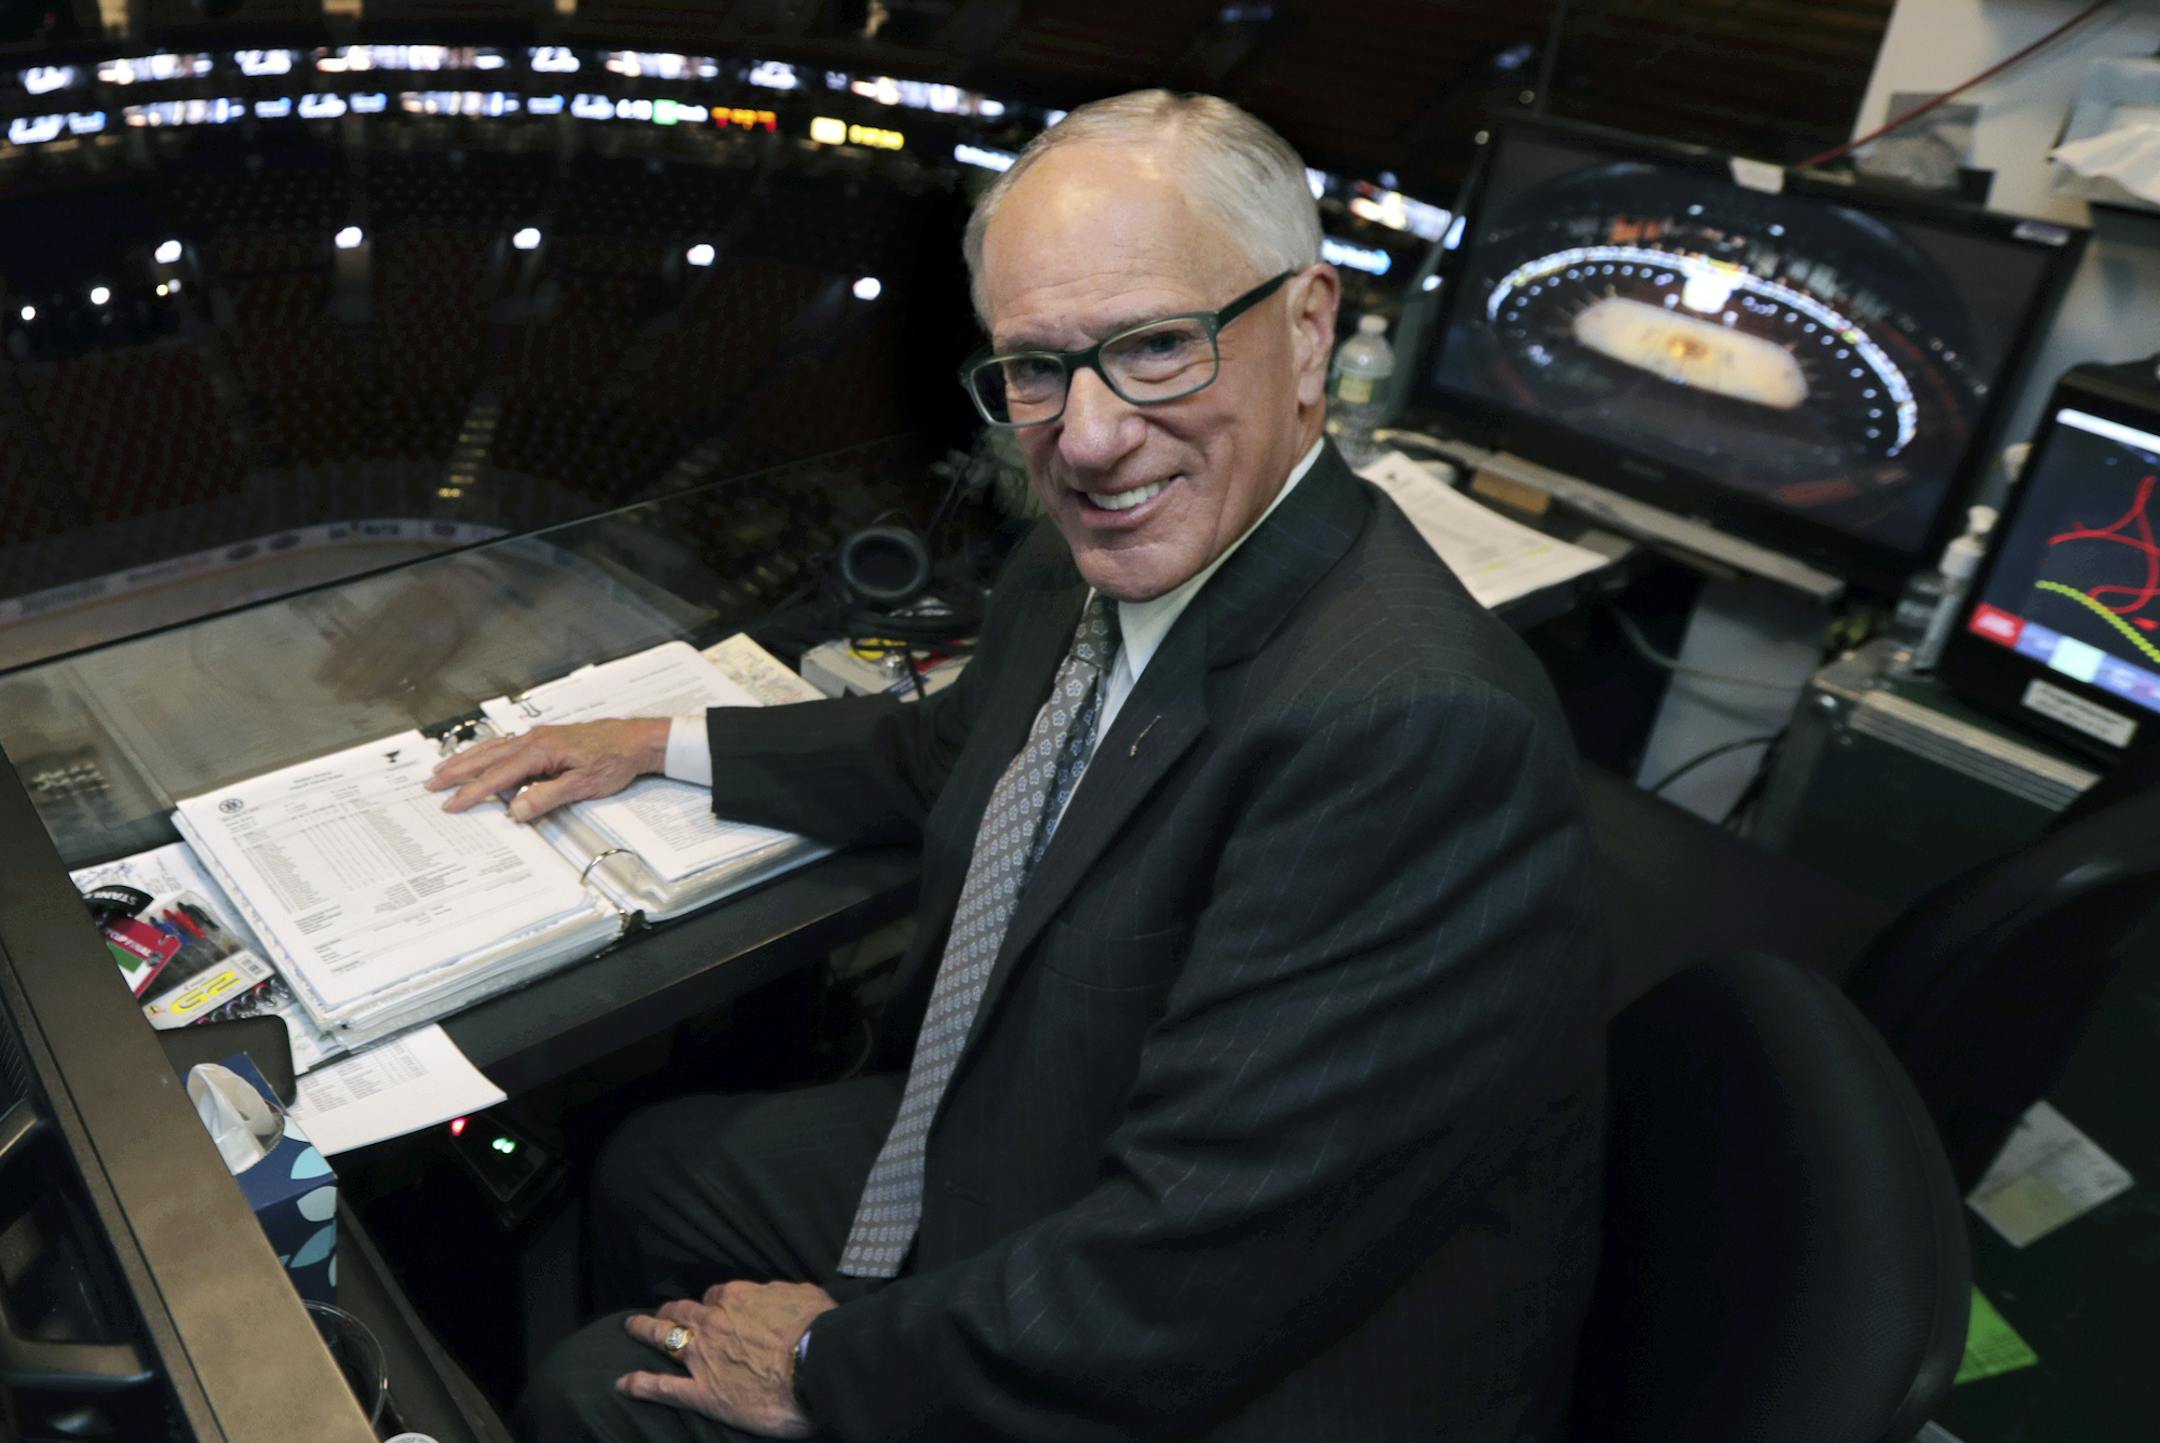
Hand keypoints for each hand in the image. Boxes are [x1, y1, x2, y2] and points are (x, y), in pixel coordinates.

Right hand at [425, 718, 670, 820]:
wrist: (637, 740)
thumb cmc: (614, 760)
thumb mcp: (583, 785)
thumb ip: (547, 797)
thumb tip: (517, 810)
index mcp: (540, 751)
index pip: (498, 776)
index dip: (472, 791)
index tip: (451, 803)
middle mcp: (535, 740)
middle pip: (487, 757)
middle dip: (457, 771)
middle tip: (430, 783)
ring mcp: (539, 737)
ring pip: (494, 748)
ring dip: (467, 759)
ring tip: (443, 768)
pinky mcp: (546, 738)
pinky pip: (507, 745)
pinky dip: (487, 752)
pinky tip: (481, 756)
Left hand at [618, 1282, 837, 1437]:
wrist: (817, 1365)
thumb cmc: (819, 1330)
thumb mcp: (806, 1298)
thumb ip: (784, 1296)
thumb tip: (783, 1298)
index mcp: (738, 1298)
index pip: (716, 1295)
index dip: (713, 1301)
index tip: (714, 1306)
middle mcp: (713, 1323)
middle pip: (681, 1311)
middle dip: (670, 1310)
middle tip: (662, 1312)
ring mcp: (703, 1358)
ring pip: (664, 1338)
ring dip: (645, 1330)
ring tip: (631, 1327)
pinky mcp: (702, 1393)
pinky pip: (663, 1387)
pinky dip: (640, 1384)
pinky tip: (623, 1383)